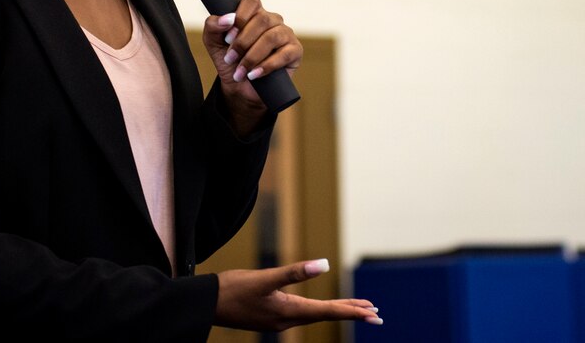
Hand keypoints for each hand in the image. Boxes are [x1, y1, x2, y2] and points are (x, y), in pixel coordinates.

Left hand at [202, 0, 301, 133]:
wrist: (240, 88)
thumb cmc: (230, 62)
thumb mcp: (214, 43)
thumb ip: (213, 26)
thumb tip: (228, 19)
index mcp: (254, 14)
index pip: (252, 1)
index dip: (240, 17)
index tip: (227, 37)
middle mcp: (273, 21)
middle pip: (262, 19)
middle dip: (242, 41)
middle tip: (230, 58)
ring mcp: (286, 34)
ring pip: (271, 37)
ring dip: (252, 56)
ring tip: (240, 71)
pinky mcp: (295, 51)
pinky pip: (284, 54)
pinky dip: (266, 66)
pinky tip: (253, 75)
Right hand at [215, 259, 382, 330]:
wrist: (206, 304)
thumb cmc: (233, 289)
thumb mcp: (265, 277)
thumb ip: (295, 272)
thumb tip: (325, 264)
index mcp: (289, 311)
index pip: (328, 311)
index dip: (352, 310)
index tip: (373, 312)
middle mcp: (287, 320)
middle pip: (326, 315)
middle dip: (352, 312)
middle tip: (377, 314)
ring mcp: (279, 320)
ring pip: (316, 314)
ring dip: (337, 310)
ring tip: (357, 308)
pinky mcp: (271, 316)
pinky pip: (304, 313)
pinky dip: (320, 310)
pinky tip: (319, 307)